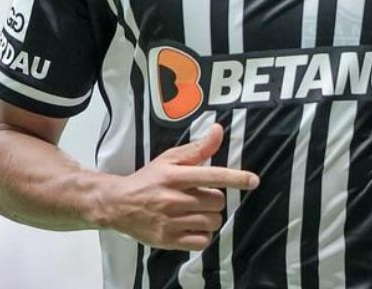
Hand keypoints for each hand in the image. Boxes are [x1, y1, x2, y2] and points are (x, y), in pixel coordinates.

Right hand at [90, 124, 258, 250]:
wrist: (118, 204)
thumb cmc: (148, 179)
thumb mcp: (168, 160)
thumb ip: (197, 149)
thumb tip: (218, 130)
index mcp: (174, 176)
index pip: (211, 175)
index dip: (235, 178)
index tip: (253, 180)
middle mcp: (173, 198)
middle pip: (216, 201)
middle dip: (213, 199)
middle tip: (198, 196)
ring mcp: (170, 221)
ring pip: (212, 221)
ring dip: (209, 217)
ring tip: (194, 211)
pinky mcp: (168, 240)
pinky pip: (202, 241)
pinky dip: (201, 234)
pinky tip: (191, 226)